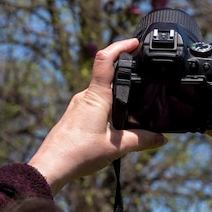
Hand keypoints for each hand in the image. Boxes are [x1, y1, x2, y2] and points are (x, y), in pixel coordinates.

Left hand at [28, 38, 167, 193]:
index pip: (105, 60)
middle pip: (107, 74)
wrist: (50, 168)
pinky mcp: (75, 115)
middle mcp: (86, 96)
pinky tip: (116, 122)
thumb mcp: (116, 147)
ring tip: (134, 106)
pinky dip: (109, 105)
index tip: (135, 43)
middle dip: (126, 72)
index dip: (121, 46)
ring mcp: (79, 105)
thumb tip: (161, 138)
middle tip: (143, 72)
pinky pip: (95, 103)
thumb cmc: (78, 154)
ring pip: (102, 91)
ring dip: (117, 93)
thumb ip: (142, 140)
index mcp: (97, 96)